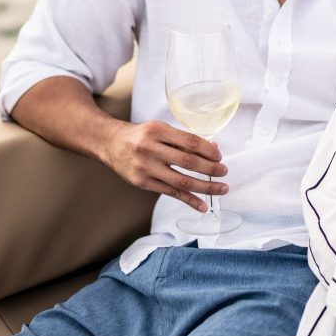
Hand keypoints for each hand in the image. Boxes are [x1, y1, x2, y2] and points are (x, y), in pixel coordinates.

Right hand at [101, 120, 227, 213]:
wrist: (111, 144)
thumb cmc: (141, 136)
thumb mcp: (160, 129)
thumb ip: (183, 139)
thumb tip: (212, 149)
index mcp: (157, 130)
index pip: (190, 141)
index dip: (208, 150)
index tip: (219, 156)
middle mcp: (150, 148)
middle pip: (188, 162)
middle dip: (210, 168)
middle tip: (224, 172)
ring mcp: (146, 168)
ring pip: (181, 181)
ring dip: (205, 187)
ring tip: (221, 189)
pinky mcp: (143, 183)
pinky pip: (171, 193)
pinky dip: (189, 200)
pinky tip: (202, 206)